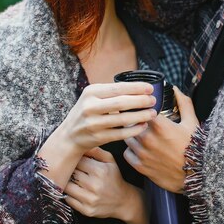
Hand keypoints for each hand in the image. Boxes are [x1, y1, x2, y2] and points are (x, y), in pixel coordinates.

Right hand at [37, 82, 156, 187]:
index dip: (136, 88)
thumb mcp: (92, 97)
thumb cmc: (86, 112)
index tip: (150, 88)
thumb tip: (138, 86)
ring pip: (122, 119)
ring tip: (152, 113)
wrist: (69, 136)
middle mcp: (90, 107)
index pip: (118, 88)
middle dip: (141, 101)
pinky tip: (143, 126)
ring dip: (140, 116)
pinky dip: (134, 130)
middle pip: (121, 103)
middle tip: (153, 100)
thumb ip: (110, 92)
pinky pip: (120, 134)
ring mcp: (93, 123)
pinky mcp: (97, 138)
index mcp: (91, 92)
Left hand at [65, 148, 148, 223]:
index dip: (76, 160)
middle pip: (72, 173)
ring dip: (68, 182)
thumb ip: (96, 151)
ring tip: (72, 180)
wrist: (123, 201)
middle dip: (71, 170)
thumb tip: (82, 144)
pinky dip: (69, 194)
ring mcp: (90, 199)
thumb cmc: (114, 177)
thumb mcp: (110, 161)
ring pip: (68, 186)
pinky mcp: (86, 210)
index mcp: (100, 171)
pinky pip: (69, 200)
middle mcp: (95, 185)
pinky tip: (74, 190)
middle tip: (73, 170)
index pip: (79, 161)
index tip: (75, 160)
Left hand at [124, 87, 198, 192]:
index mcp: (160, 125)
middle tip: (143, 122)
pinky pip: (127, 153)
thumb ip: (183, 103)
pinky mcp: (140, 166)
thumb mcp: (192, 122)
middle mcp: (148, 138)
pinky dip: (131, 150)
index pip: (141, 109)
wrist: (197, 175)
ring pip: (128, 137)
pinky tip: (140, 149)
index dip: (142, 107)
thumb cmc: (195, 148)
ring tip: (142, 136)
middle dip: (136, 121)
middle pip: (132, 122)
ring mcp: (143, 153)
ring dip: (133, 135)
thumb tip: (175, 89)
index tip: (145, 108)